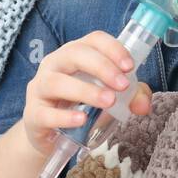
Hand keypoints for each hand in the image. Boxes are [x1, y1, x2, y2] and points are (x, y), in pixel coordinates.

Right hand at [22, 31, 152, 156]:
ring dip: (86, 90)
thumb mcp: (110, 98)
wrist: (51, 137)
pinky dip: (65, 116)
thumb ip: (132, 97)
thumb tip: (144, 104)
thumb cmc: (81, 108)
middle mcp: (55, 65)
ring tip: (108, 102)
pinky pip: (46, 113)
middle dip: (102, 67)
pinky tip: (82, 120)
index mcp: (75, 54)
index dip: (113, 49)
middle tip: (122, 85)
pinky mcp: (33, 114)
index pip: (93, 40)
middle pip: (74, 54)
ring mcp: (40, 88)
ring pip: (57, 82)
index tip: (130, 67)